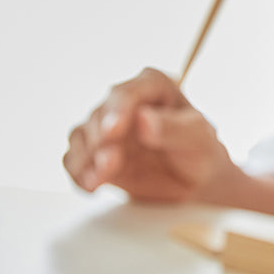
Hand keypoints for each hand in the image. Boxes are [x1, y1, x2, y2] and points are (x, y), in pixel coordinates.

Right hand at [63, 67, 234, 201]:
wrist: (193, 180)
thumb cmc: (199, 150)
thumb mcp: (198, 139)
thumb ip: (175, 128)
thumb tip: (144, 119)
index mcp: (152, 86)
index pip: (127, 93)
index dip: (117, 110)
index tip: (113, 131)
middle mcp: (123, 102)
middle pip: (99, 115)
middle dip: (100, 140)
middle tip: (109, 162)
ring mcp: (105, 127)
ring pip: (82, 137)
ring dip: (86, 159)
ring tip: (98, 180)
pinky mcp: (94, 153)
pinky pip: (75, 161)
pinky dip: (78, 174)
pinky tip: (90, 187)